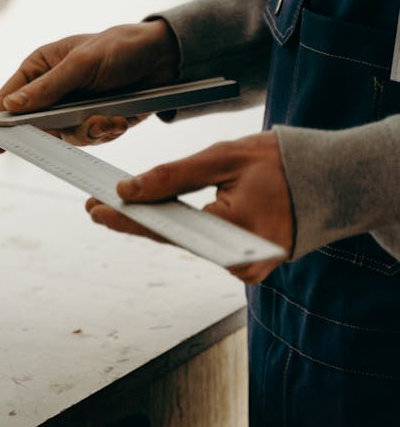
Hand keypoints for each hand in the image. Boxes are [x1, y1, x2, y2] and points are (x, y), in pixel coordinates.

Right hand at [0, 21, 179, 147]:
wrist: (163, 59)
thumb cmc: (118, 48)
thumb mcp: (81, 64)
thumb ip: (47, 87)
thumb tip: (10, 105)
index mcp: (40, 68)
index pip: (9, 97)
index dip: (0, 119)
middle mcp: (53, 90)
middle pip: (37, 125)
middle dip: (61, 129)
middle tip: (81, 126)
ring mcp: (73, 108)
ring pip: (66, 137)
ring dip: (90, 131)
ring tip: (109, 118)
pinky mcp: (95, 121)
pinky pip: (91, 139)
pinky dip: (106, 132)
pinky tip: (120, 119)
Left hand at [85, 131, 293, 282]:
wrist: (333, 179)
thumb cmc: (281, 162)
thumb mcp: (223, 157)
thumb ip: (173, 176)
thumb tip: (129, 190)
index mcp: (237, 233)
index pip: (168, 229)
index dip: (127, 219)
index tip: (94, 208)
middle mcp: (242, 262)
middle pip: (174, 241)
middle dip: (134, 221)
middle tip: (94, 205)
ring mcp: (248, 268)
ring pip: (188, 245)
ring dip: (155, 225)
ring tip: (114, 209)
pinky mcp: (249, 265)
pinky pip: (206, 246)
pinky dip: (182, 229)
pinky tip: (154, 216)